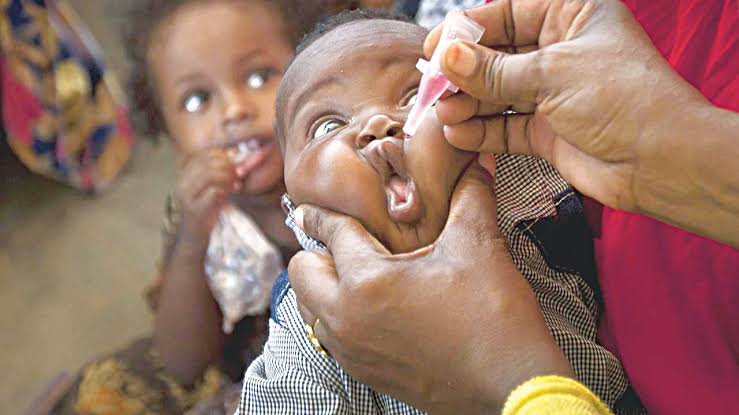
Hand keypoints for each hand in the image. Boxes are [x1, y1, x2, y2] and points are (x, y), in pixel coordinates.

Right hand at [174, 148, 243, 240]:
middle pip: (208, 163)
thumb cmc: (206, 210)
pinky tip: (232, 192)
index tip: (234, 164)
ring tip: (236, 184)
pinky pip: (214, 192)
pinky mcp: (194, 209)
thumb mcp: (212, 187)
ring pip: (211, 174)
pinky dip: (226, 190)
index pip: (204, 154)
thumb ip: (220, 171)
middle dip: (228, 166)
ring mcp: (186, 196)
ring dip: (228, 177)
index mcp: (185, 175)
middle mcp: (182, 183)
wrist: (194, 236)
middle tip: (238, 174)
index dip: (223, 156)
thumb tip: (234, 153)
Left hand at [289, 160, 573, 412]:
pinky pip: (328, 336)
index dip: (321, 213)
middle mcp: (347, 319)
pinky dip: (337, 316)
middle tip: (346, 242)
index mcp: (367, 281)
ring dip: (323, 286)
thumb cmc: (494, 318)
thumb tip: (476, 162)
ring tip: (357, 273)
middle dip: (316, 251)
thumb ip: (469, 196)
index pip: (330, 233)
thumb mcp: (479, 246)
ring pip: (309, 308)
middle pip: (300, 273)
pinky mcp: (364, 372)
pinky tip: (370, 307)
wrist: (511, 386)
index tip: (307, 208)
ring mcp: (352, 350)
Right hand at [425, 0, 710, 213]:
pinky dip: (481, 132)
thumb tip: (448, 57)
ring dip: (468, 104)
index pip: (506, 15)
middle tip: (435, 88)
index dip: (468, 30)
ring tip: (444, 114)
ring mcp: (553, 92)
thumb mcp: (551, 74)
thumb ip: (494, 70)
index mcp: (571, 15)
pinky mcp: (548, 130)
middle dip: (463, 73)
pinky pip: (505, 127)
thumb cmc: (625, 100)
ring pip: (497, 93)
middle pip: (496, 56)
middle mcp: (560, 51)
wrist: (660, 161)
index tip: (436, 48)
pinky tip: (458, 135)